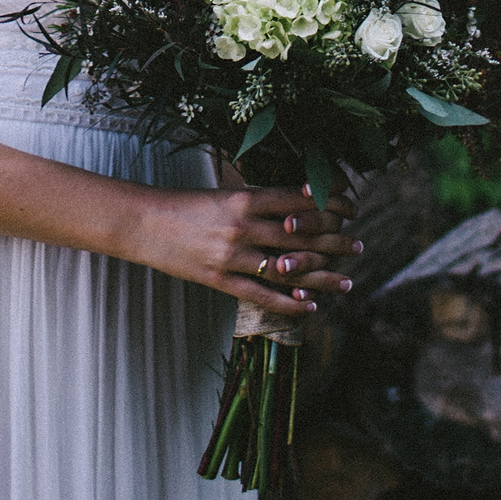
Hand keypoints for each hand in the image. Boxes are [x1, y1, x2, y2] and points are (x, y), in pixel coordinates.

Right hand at [131, 181, 361, 315]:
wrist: (142, 223)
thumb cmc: (182, 204)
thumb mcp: (222, 193)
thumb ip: (255, 199)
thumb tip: (294, 204)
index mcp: (243, 198)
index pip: (298, 201)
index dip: (330, 204)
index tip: (351, 208)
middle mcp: (242, 227)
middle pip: (300, 236)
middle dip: (334, 242)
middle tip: (358, 247)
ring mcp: (231, 256)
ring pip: (287, 270)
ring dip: (322, 277)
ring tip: (347, 281)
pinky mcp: (220, 280)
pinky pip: (261, 295)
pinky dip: (289, 303)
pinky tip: (311, 306)